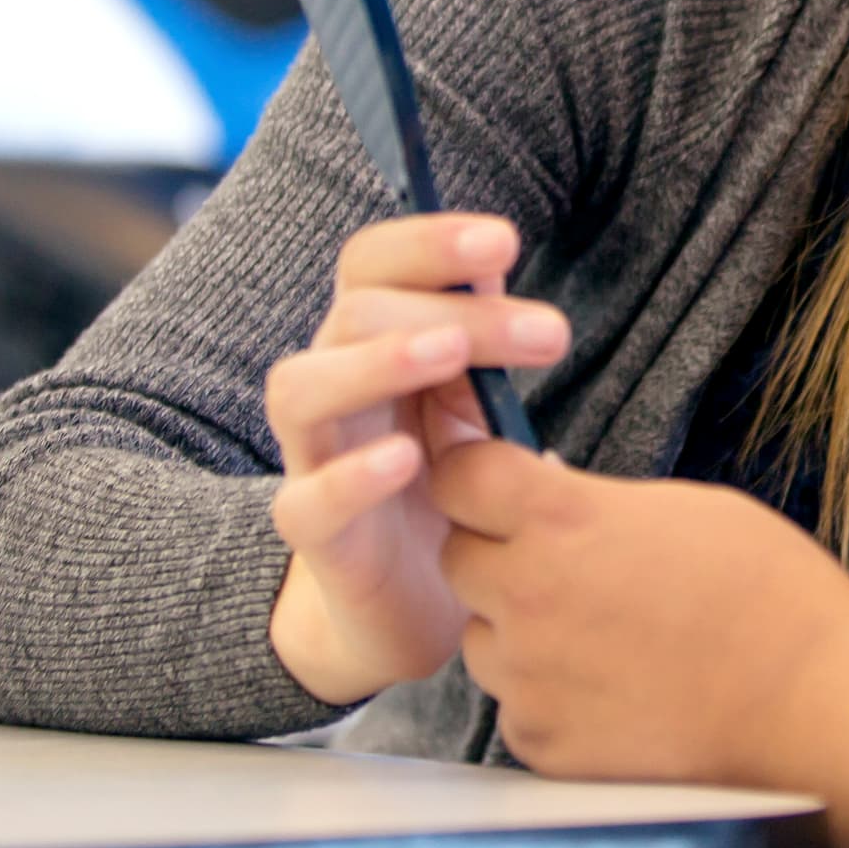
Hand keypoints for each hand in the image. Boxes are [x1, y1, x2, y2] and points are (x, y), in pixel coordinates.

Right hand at [262, 214, 569, 704]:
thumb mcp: (479, 407)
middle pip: (354, 313)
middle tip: (548, 335)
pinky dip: (351, 477)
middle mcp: (332, 389)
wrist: (410, 606)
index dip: (427, 240)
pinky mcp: (317, 538)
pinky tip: (406, 461)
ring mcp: (312, 461)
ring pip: (300, 389)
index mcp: (371, 343)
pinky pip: (305, 502)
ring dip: (376, 361)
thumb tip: (495, 262)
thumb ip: (484, 343)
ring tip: (448, 355)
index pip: (373, 265)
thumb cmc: (449, 486)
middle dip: (452, 309)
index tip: (504, 241)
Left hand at [432, 438, 848, 786]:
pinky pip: (518, 706)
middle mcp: (527, 597)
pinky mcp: (541, 744)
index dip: (475, 473)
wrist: (812, 707)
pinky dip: (551, 697)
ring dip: (521, 631)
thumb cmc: (771, 597)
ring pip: (484, 640)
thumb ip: (599, 504)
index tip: (497, 483)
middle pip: (458, 559)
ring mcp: (529, 678)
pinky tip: (615, 690)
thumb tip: (553, 501)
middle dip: (496, 553)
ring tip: (604, 637)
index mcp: (563, 521)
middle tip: (563, 564)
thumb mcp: (687, 509)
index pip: (459, 477)